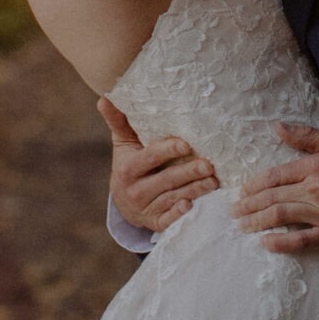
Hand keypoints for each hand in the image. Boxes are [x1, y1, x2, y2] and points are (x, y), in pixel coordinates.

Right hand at [101, 97, 217, 233]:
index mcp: (127, 168)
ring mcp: (145, 208)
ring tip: (213, 181)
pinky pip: (166, 220)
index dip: (166, 151)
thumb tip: (105, 97)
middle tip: (209, 165)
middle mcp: (135, 190)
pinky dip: (177, 214)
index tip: (186, 144)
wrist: (123, 202)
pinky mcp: (154, 222)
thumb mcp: (123, 144)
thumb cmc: (129, 163)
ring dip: (194, 191)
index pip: (149, 158)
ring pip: (171, 198)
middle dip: (188, 173)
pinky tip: (191, 206)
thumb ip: (118, 121)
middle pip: (165, 180)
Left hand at [231, 123, 318, 253]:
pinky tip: (266, 243)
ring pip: (280, 216)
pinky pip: (300, 240)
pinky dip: (280, 242)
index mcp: (315, 166)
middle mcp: (315, 189)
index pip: (274, 176)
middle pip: (272, 197)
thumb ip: (306, 136)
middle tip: (234, 212)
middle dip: (248, 205)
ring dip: (257, 222)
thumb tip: (277, 127)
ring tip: (243, 226)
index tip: (241, 192)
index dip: (253, 185)